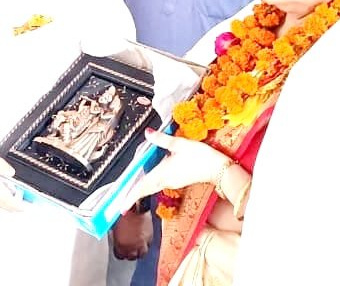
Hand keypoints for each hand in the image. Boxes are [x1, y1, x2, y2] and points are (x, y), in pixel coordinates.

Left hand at [111, 210, 151, 259]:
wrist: (136, 205)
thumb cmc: (122, 212)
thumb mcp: (113, 225)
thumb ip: (115, 235)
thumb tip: (114, 235)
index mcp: (121, 245)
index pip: (120, 256)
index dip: (119, 252)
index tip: (119, 249)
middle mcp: (132, 247)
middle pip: (131, 257)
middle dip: (129, 253)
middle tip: (127, 248)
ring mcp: (143, 243)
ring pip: (142, 253)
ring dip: (139, 251)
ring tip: (136, 246)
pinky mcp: (151, 236)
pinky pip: (148, 244)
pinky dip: (146, 243)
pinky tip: (142, 238)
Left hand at [115, 128, 231, 212]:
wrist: (218, 169)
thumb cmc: (202, 157)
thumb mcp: (180, 144)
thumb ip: (162, 139)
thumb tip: (148, 133)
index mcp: (163, 172)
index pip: (143, 186)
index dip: (131, 196)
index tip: (122, 205)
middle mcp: (166, 180)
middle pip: (145, 190)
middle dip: (133, 197)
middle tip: (122, 205)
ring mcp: (172, 182)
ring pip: (152, 188)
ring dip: (141, 191)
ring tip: (131, 195)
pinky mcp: (178, 181)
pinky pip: (159, 184)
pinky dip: (150, 186)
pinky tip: (149, 181)